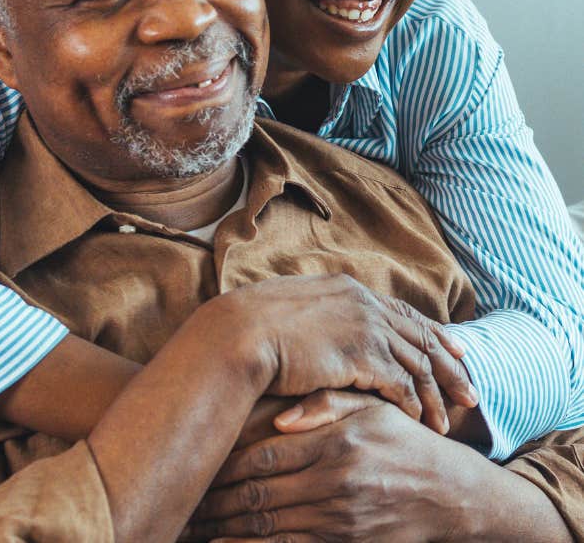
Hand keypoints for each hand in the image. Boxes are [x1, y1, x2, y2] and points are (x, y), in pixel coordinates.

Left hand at [189, 394, 478, 541]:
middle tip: (184, 499)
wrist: (452, 494)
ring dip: (226, 526)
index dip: (225, 462)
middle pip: (259, 493)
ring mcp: (341, 520)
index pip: (264, 455)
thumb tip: (279, 418)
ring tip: (193, 524)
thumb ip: (326, 403)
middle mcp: (336, 482)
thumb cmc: (403, 440)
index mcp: (335, 441)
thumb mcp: (371, 407)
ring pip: (269, 525)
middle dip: (216, 499)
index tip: (198, 463)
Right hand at [222, 274, 476, 433]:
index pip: (403, 312)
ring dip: (436, 395)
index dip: (433, 333)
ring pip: (418, 364)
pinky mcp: (361, 355)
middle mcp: (364, 303)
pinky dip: (414, 405)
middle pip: (422, 337)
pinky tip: (420, 423)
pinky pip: (401, 384)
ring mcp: (365, 327)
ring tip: (448, 423)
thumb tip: (320, 326)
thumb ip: (319, 315)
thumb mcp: (292, 309)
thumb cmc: (253, 326)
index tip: (456, 350)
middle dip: (450, 367)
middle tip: (471, 393)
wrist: (241, 333)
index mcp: (349, 289)